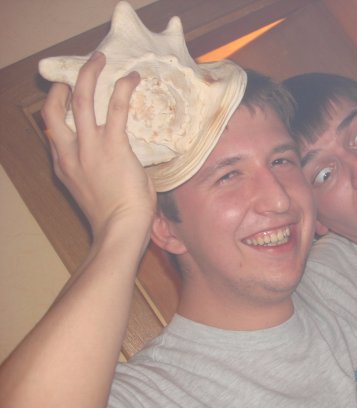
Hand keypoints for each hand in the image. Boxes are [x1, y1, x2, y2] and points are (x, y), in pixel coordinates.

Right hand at [41, 51, 155, 238]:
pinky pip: (117, 109)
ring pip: (82, 101)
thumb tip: (123, 163)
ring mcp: (90, 148)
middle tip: (77, 72)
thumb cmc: (116, 218)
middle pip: (54, 110)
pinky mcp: (113, 146)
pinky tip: (132, 78)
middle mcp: (70, 153)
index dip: (58, 111)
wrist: (121, 230)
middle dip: (64, 87)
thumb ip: (100, 171)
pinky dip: (123, 89)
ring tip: (99, 59)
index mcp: (64, 166)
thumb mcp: (96, 192)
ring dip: (89, 76)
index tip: (69, 99)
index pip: (53, 132)